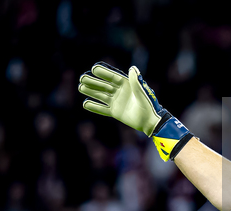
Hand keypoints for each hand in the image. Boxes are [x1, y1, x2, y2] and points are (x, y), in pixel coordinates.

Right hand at [78, 63, 192, 160]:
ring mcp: (117, 102)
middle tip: (82, 78)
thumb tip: (132, 68)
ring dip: (91, 91)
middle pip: (104, 85)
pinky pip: (102, 109)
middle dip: (93, 81)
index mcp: (126, 84)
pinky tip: (85, 104)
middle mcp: (120, 92)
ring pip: (101, 95)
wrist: (150, 121)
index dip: (103, 72)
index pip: (112, 77)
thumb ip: (136, 81)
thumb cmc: (148, 105)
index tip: (94, 69)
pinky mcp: (115, 112)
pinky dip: (94, 107)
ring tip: (80, 87)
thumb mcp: (142, 92)